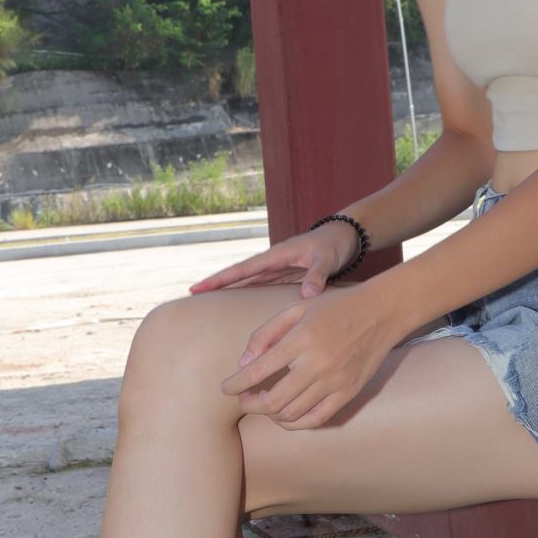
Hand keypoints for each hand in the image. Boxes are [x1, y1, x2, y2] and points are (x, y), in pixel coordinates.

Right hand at [189, 220, 356, 298]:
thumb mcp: (327, 259)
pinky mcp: (287, 275)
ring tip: (208, 300)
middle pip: (239, 275)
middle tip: (192, 295)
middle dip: (217, 284)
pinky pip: (262, 285)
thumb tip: (306, 295)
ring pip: (248, 281)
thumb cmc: (335, 244)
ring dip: (230, 289)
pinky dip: (248, 292)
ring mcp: (278, 268)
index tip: (198, 287)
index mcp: (277, 255)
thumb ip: (316, 277)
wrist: (346, 236)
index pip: (242, 270)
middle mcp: (273, 262)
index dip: (220, 279)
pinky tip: (238, 301)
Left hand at [220, 284, 399, 429]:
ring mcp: (335, 381)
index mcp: (300, 339)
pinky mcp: (348, 392)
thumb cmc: (334, 307)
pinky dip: (295, 423)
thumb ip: (266, 334)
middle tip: (243, 399)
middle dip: (250, 404)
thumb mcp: (296, 309)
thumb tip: (244, 363)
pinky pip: (317, 419)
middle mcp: (317, 364)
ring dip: (271, 414)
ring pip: (292, 414)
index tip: (225, 388)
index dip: (235, 384)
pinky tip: (285, 415)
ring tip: (264, 404)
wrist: (381, 312)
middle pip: (272, 400)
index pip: (257, 371)